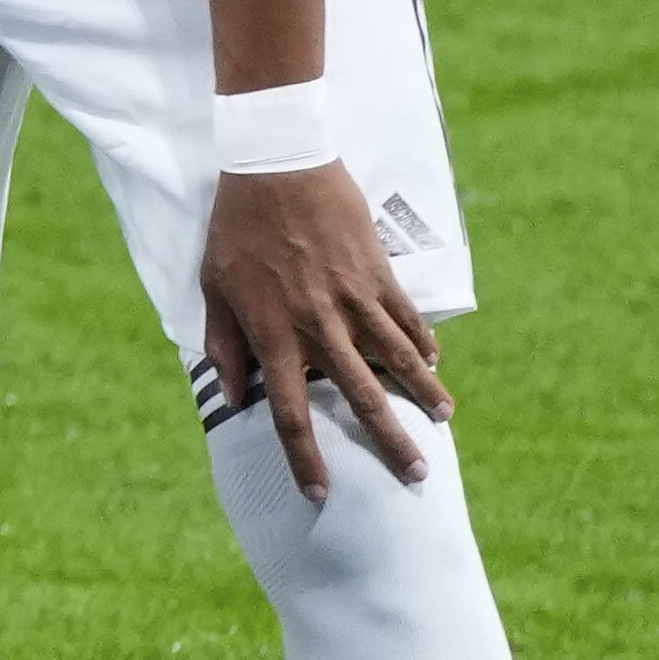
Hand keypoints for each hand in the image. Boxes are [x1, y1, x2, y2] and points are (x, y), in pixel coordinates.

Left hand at [199, 158, 438, 498]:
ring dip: (424, 392)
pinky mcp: (378, 273)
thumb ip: (226, 346)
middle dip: (390, 442)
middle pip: (361, 398)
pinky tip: (434, 362)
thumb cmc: (236, 229)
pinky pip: (407, 316)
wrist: (277, 164)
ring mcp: (355, 300)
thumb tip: (233, 396)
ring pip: (398, 359)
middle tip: (416, 474)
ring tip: (444, 420)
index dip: (305, 459)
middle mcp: (320, 327)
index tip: (320, 494)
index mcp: (274, 336)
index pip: (290, 414)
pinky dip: (423, 342)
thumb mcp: (214, 288)